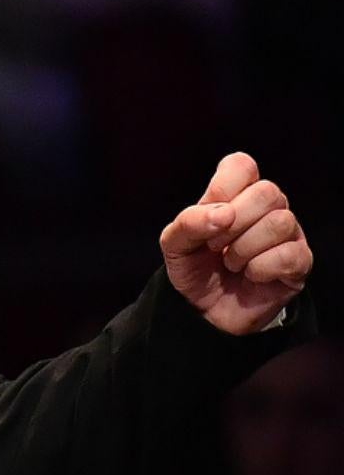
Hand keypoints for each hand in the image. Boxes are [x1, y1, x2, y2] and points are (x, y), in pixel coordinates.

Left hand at [160, 152, 312, 333]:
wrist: (204, 309)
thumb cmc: (195, 268)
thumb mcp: (175, 244)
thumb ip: (188, 222)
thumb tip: (222, 214)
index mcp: (237, 194)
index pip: (242, 165)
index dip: (222, 189)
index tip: (208, 216)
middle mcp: (268, 208)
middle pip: (267, 192)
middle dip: (233, 223)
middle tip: (215, 245)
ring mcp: (288, 233)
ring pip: (280, 222)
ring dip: (244, 248)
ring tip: (232, 262)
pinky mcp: (299, 261)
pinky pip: (288, 254)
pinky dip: (260, 268)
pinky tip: (250, 275)